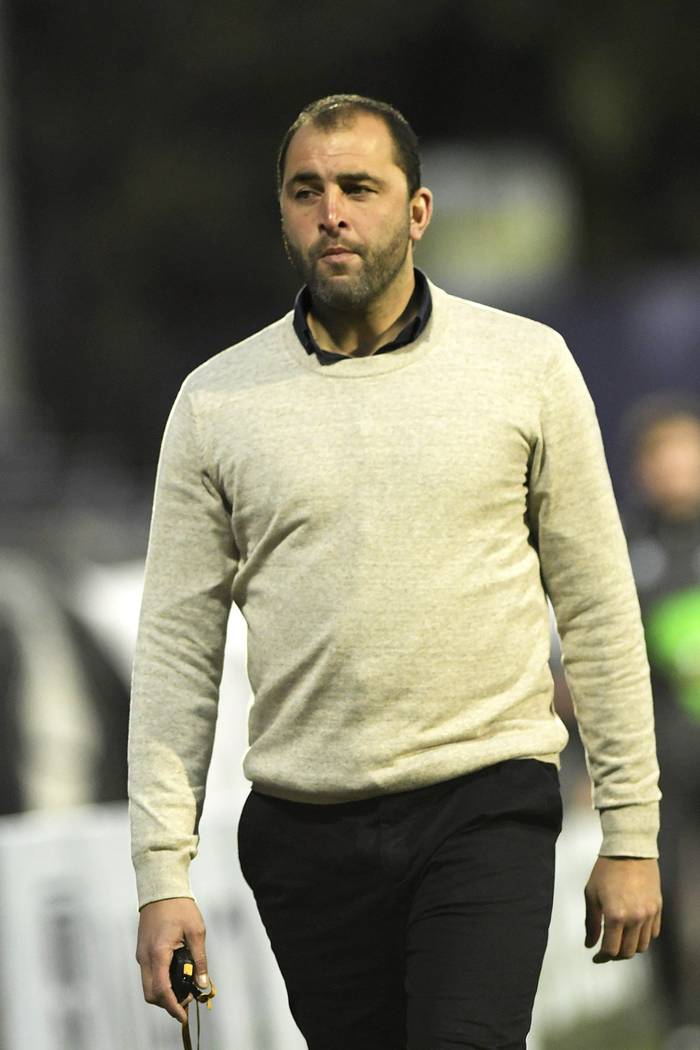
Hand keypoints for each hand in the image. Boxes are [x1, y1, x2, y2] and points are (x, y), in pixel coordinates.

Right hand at [136, 897, 208, 1022]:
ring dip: (164, 992)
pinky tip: (175, 975)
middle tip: (188, 999)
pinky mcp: (142, 950)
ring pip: (148, 985)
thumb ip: (199, 959)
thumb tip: (203, 983)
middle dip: (168, 1002)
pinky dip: (160, 981)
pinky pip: (148, 974)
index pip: (161, 990)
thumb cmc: (179, 907)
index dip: (172, 1007)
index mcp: (158, 953)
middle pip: (151, 994)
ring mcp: (141, 954)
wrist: (161, 888)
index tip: (183, 1016)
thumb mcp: (196, 931)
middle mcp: (145, 957)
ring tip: (185, 987)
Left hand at [584, 856, 661, 962]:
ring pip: (643, 945)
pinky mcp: (658, 908)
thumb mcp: (591, 894)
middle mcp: (635, 919)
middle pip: (628, 952)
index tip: (596, 957)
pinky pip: (654, 932)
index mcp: (616, 916)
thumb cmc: (606, 870)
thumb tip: (590, 944)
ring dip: (630, 948)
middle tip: (608, 950)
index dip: (602, 957)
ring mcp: (649, 914)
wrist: (629, 850)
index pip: (611, 950)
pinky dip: (644, 937)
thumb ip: (591, 922)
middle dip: (616, 955)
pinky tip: (634, 930)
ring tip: (620, 941)